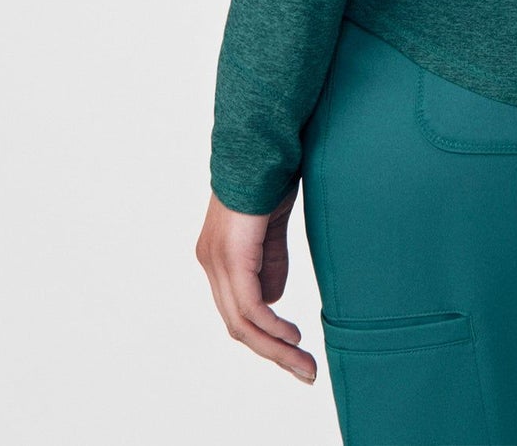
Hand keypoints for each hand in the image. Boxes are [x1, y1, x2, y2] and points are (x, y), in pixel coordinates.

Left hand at [196, 181, 316, 381]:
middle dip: (273, 353)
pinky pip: (251, 307)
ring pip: (243, 323)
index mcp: (218, 256)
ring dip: (276, 349)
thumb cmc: (269, 175)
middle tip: (305, 372)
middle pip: (238, 325)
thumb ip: (271, 261)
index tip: (295, 352)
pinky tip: (292, 336)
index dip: (265, 337)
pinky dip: (272, 327)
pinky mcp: (232, 257)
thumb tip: (273, 300)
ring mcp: (217, 261)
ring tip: (304, 364)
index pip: (238, 311)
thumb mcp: (272, 227)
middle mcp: (211, 262)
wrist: (261, 143)